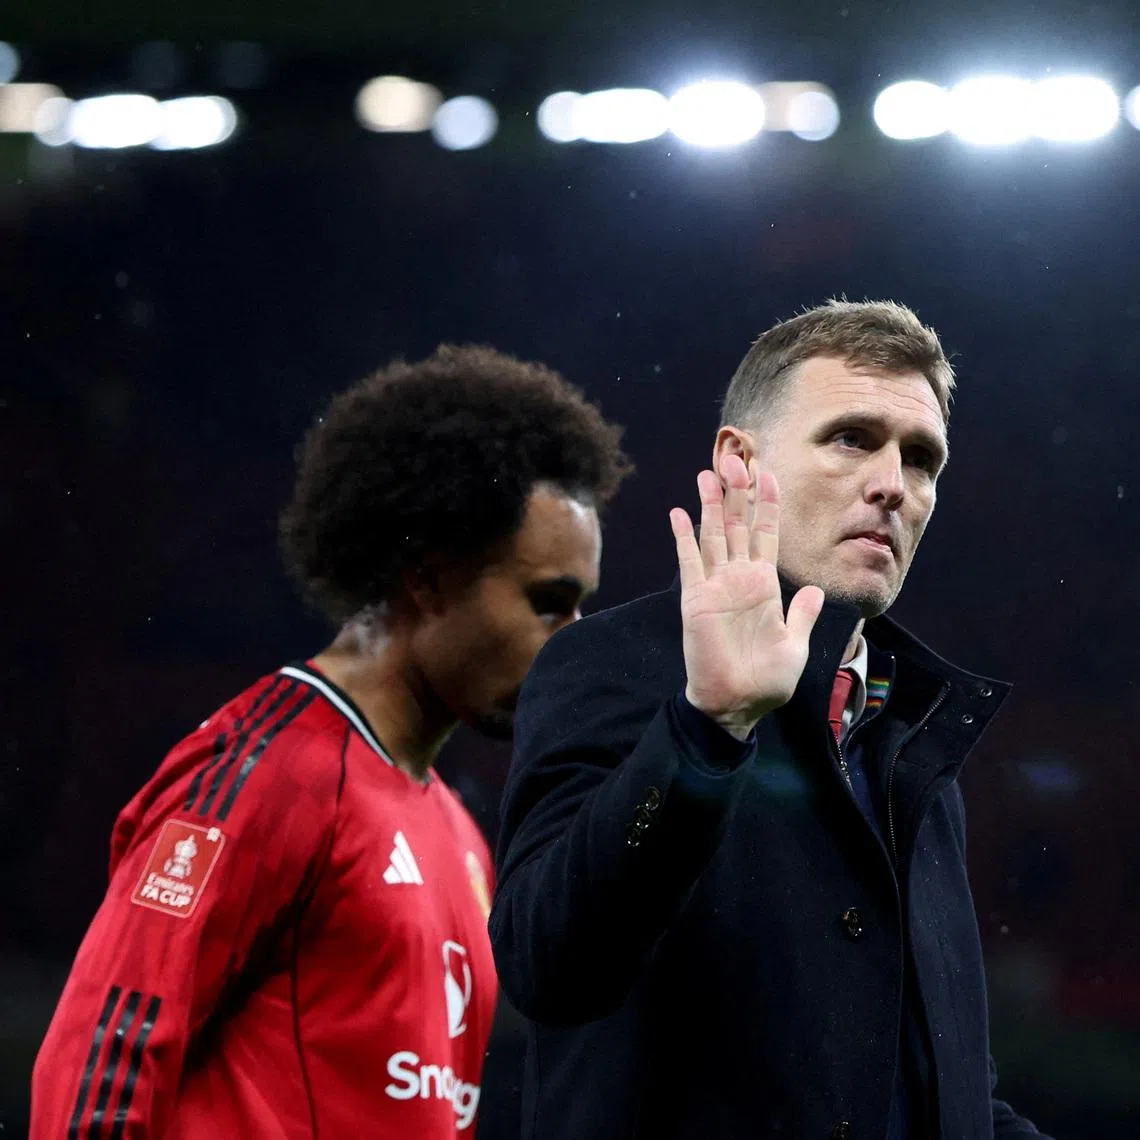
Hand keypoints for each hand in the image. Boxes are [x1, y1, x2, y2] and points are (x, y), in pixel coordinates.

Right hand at [669, 454, 823, 739]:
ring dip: (711, 504)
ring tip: (709, 472)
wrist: (736, 705)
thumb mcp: (795, 645)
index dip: (767, 505)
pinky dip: (684, 537)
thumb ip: (800, 614)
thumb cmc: (767, 681)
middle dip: (739, 492)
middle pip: (738, 526)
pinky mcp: (696, 600)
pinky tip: (680, 512)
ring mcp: (716, 587)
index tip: (770, 473)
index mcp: (764, 586)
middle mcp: (739, 580)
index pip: (766, 535)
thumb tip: (813, 589)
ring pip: (714, 536)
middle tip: (738, 458)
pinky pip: (689, 562)